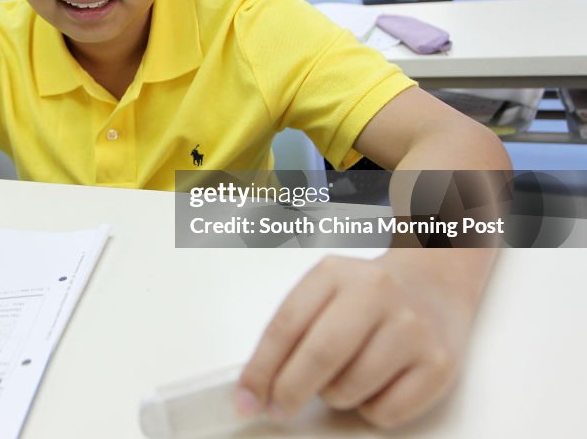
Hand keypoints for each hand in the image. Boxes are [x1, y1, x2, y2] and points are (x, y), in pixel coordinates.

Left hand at [236, 252, 478, 427]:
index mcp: (335, 273)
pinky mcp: (440, 364)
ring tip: (344, 375)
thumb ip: (290, 333)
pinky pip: (386, 412)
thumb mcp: (323, 294)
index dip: (260, 369)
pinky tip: (377, 384)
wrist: (433, 286)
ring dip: (334, 396)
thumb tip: (255, 389)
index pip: (286, 325)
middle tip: (277, 409)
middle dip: (289, 391)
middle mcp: (377, 293)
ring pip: (351, 389)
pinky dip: (370, 410)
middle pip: (320, 355)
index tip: (245, 399)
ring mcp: (412, 328)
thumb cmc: (364, 298)